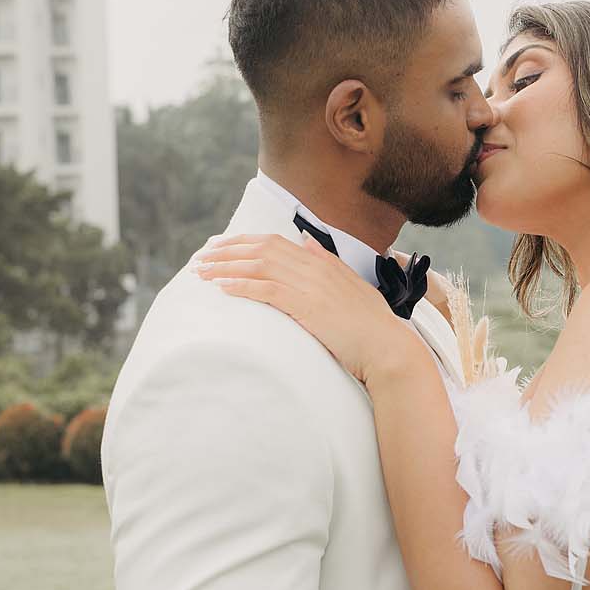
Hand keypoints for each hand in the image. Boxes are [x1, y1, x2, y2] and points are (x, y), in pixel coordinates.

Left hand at [193, 233, 419, 385]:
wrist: (388, 348)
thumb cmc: (372, 325)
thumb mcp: (351, 285)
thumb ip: (327, 262)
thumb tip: (307, 240)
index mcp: (322, 262)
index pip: (274, 242)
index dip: (243, 242)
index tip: (220, 246)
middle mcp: (314, 267)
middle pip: (260, 249)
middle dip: (226, 251)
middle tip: (200, 257)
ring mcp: (310, 286)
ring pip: (258, 266)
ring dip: (225, 267)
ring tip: (201, 272)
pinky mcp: (306, 306)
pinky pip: (266, 290)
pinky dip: (241, 286)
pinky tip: (221, 288)